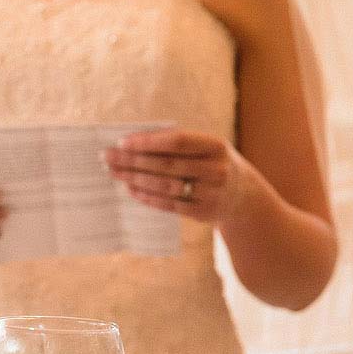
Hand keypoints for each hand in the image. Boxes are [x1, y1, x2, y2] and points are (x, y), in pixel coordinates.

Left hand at [102, 128, 245, 223]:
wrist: (244, 196)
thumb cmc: (213, 163)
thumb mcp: (207, 148)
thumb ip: (178, 144)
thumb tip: (134, 142)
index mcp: (216, 146)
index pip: (177, 141)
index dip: (149, 142)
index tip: (122, 142)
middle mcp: (216, 170)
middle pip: (167, 165)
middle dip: (134, 161)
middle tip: (108, 158)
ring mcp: (211, 193)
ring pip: (166, 186)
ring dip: (136, 179)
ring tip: (116, 173)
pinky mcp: (204, 212)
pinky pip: (170, 205)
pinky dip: (148, 197)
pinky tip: (131, 190)